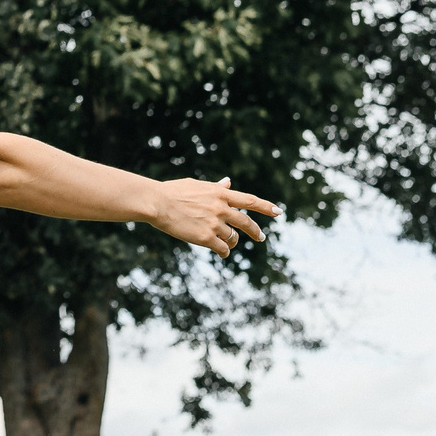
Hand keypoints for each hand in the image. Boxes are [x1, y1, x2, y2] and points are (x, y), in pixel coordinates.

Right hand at [150, 178, 280, 255]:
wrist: (157, 203)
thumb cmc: (173, 192)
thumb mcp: (197, 185)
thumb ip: (216, 187)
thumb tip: (228, 182)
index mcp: (220, 194)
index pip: (249, 200)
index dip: (266, 207)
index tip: (278, 212)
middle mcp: (221, 208)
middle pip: (246, 223)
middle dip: (256, 232)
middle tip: (261, 237)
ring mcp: (214, 223)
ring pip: (233, 238)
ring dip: (231, 242)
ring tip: (226, 243)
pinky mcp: (205, 238)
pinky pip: (222, 248)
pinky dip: (224, 251)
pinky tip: (222, 252)